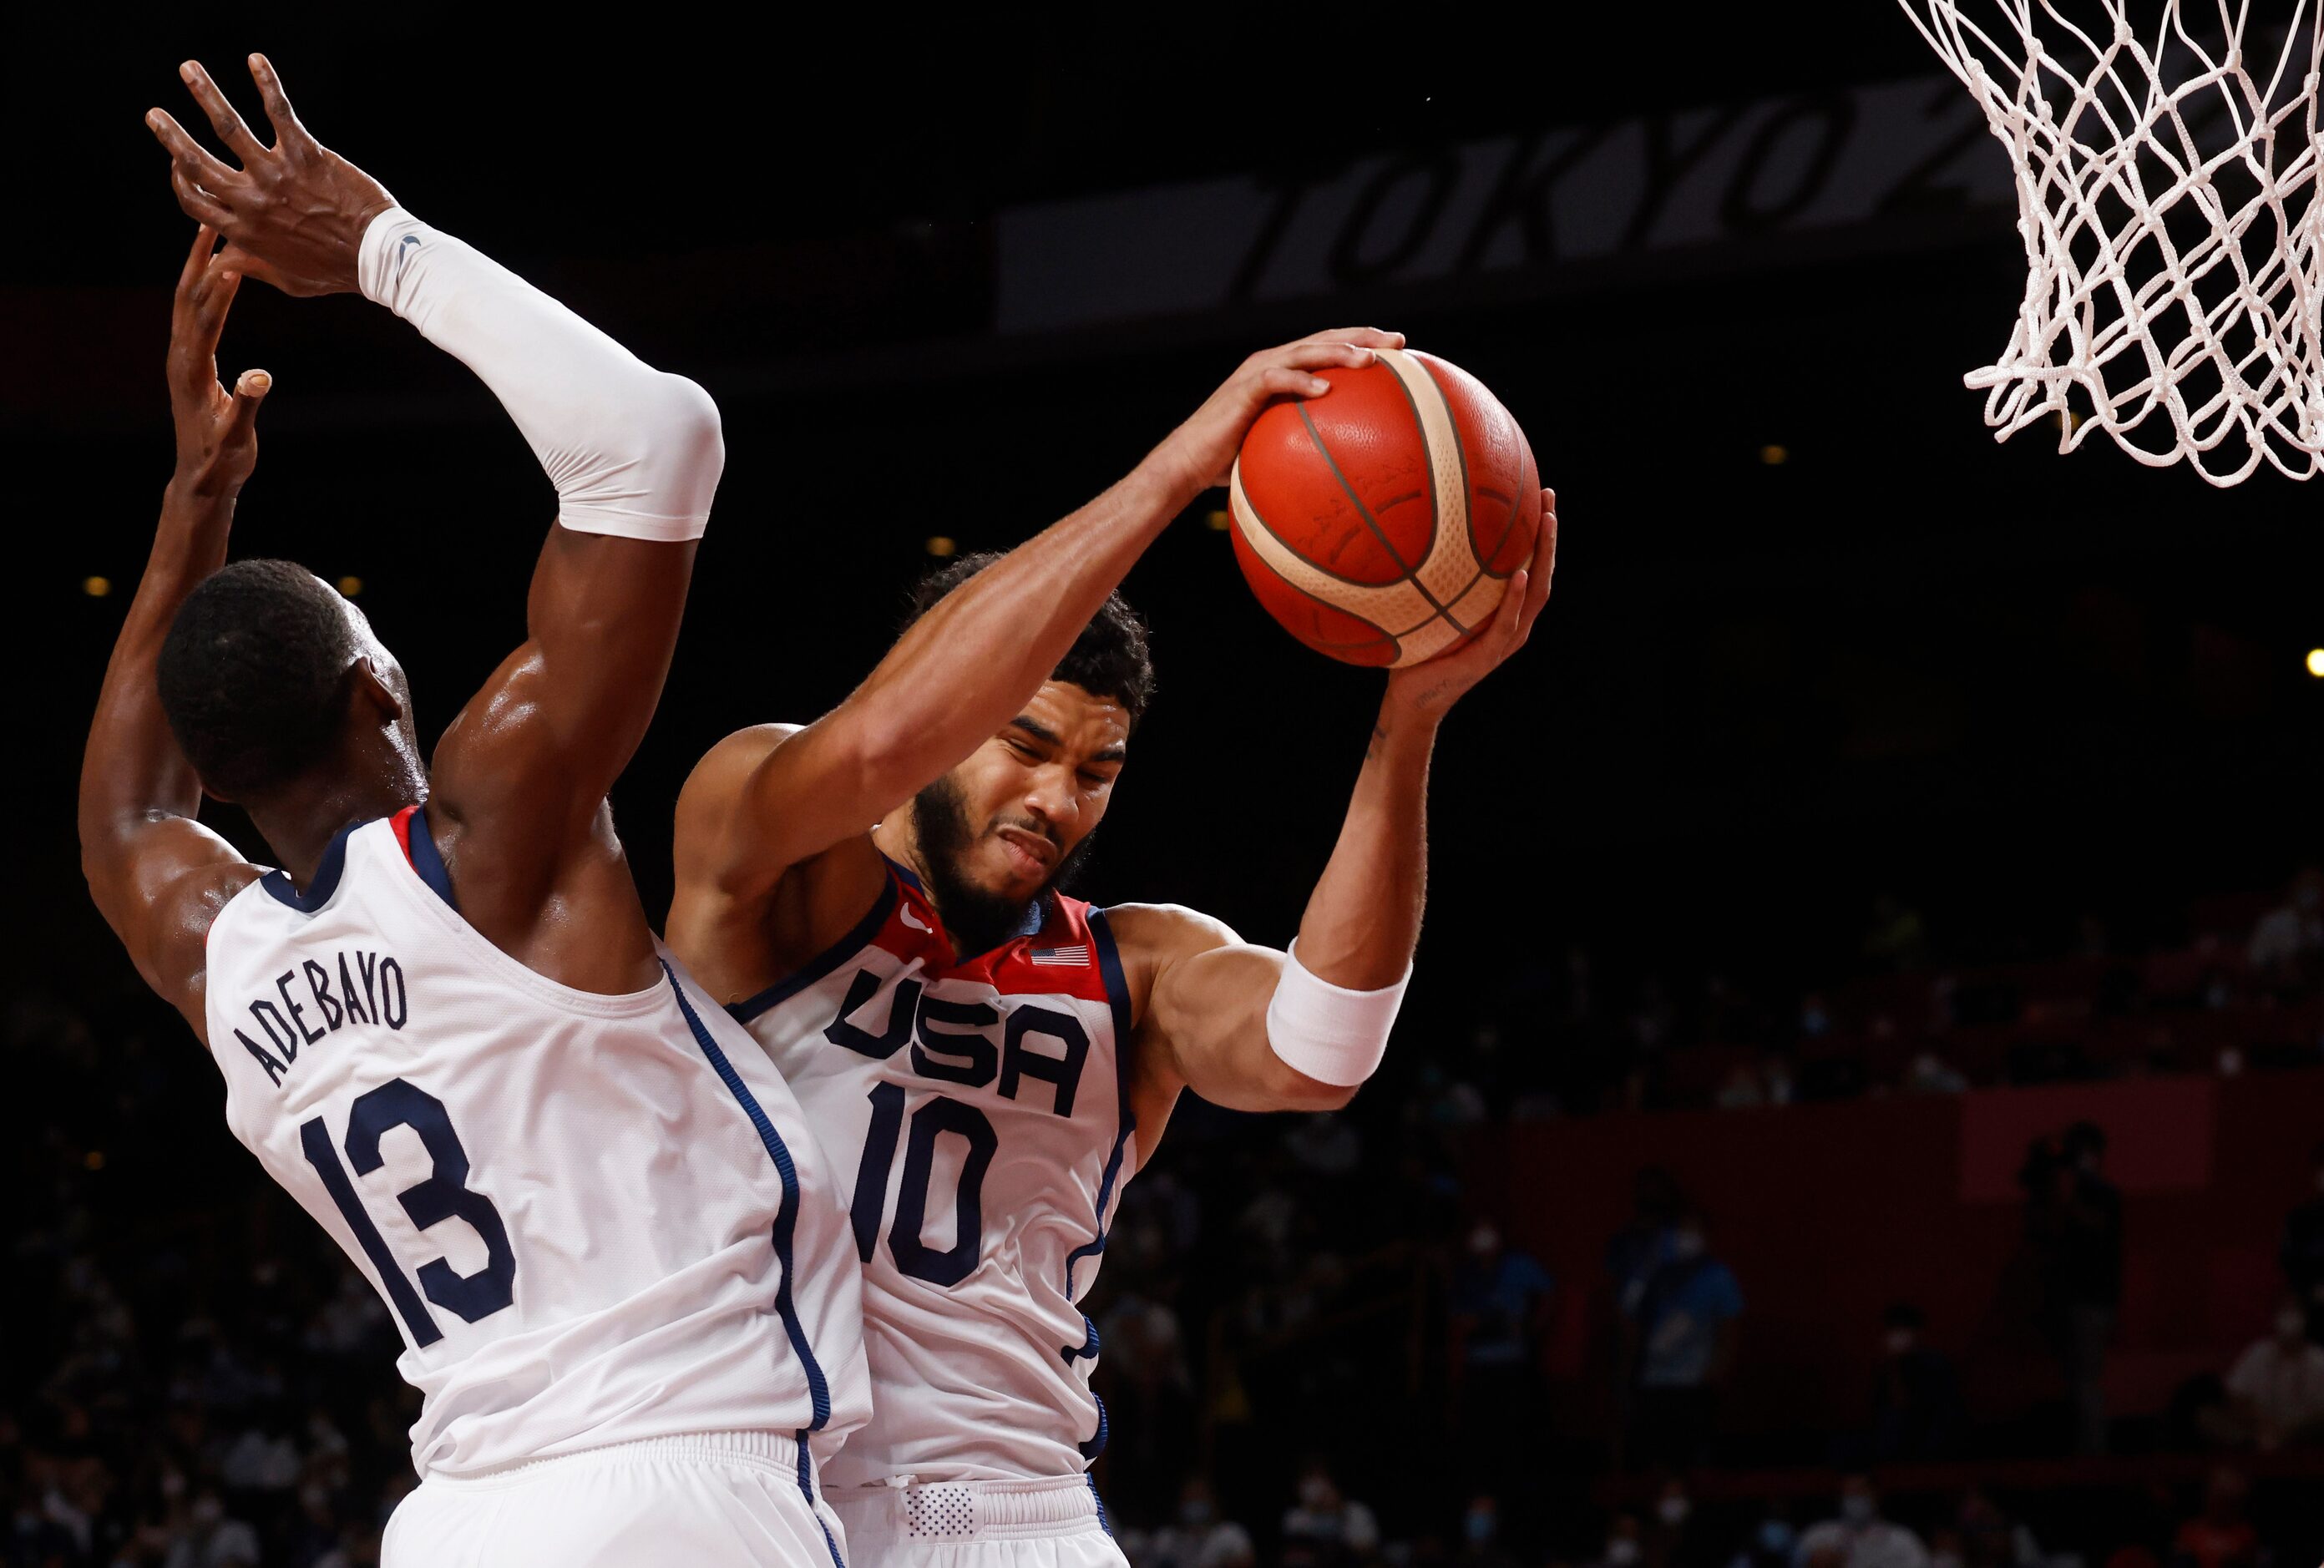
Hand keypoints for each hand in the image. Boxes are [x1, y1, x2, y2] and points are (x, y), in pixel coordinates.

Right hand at [146, 55, 394, 297]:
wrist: (379, 258)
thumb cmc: (337, 271)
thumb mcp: (290, 281)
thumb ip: (253, 268)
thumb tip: (221, 266)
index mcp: (244, 231)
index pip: (194, 200)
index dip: (179, 180)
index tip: (176, 161)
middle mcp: (252, 201)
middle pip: (196, 163)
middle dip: (170, 135)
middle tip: (154, 115)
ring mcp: (276, 175)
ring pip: (228, 129)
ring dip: (204, 94)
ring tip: (188, 69)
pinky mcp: (305, 156)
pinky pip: (279, 112)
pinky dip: (266, 82)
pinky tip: (255, 60)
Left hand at [168, 226, 269, 498]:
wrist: (201, 477)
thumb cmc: (222, 460)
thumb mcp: (236, 437)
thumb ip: (246, 406)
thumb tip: (259, 377)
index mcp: (192, 370)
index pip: (205, 320)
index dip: (218, 289)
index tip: (231, 258)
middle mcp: (180, 357)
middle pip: (186, 298)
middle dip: (197, 261)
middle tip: (210, 225)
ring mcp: (182, 358)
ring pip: (187, 302)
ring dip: (196, 267)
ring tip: (210, 236)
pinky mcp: (189, 361)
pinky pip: (194, 315)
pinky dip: (203, 290)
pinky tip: (215, 277)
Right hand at [1143, 328, 1407, 501]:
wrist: (1189, 463)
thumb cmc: (1233, 459)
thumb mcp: (1279, 442)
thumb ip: (1309, 436)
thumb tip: (1350, 461)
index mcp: (1283, 369)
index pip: (1329, 345)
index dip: (1363, 340)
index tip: (1399, 348)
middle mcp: (1272, 362)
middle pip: (1325, 337)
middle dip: (1363, 336)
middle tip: (1399, 341)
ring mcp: (1256, 373)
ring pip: (1304, 350)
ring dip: (1338, 352)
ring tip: (1368, 359)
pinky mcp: (1243, 389)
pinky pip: (1277, 379)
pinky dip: (1302, 381)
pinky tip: (1326, 390)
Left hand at [1384, 489, 1557, 717]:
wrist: (1411, 698)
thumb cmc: (1419, 650)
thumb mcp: (1434, 607)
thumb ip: (1438, 578)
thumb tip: (1413, 529)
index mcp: (1505, 613)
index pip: (1532, 566)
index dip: (1540, 534)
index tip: (1541, 495)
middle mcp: (1513, 625)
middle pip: (1543, 573)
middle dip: (1549, 535)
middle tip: (1549, 498)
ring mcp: (1504, 642)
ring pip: (1536, 594)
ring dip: (1544, 557)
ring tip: (1547, 523)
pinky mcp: (1487, 657)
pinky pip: (1506, 623)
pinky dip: (1516, 599)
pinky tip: (1521, 574)